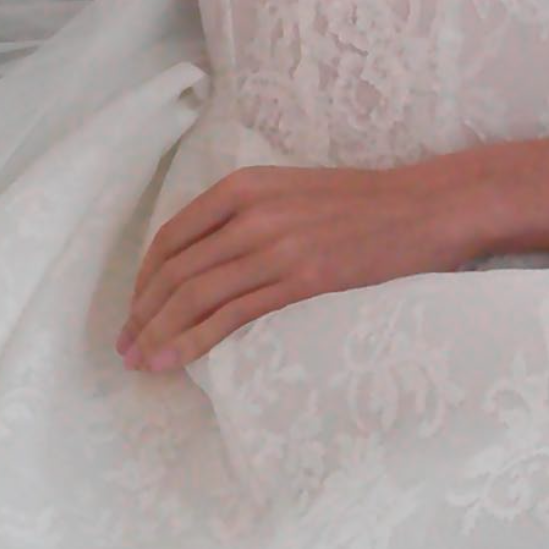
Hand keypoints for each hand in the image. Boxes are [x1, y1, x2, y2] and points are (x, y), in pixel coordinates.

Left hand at [115, 160, 466, 371]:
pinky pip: (234, 314)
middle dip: (143, 314)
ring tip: (143, 363)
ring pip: (197, 295)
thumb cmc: (359, 204)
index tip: (135, 311)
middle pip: (177, 270)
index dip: (144, 280)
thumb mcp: (290, 191)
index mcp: (243, 185)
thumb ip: (244, 215)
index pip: (172, 237)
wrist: (422, 208)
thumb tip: (201, 262)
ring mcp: (276, 246)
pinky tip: (180, 361)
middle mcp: (251, 212)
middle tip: (126, 349)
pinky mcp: (302, 279)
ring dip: (161, 333)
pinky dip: (198, 341)